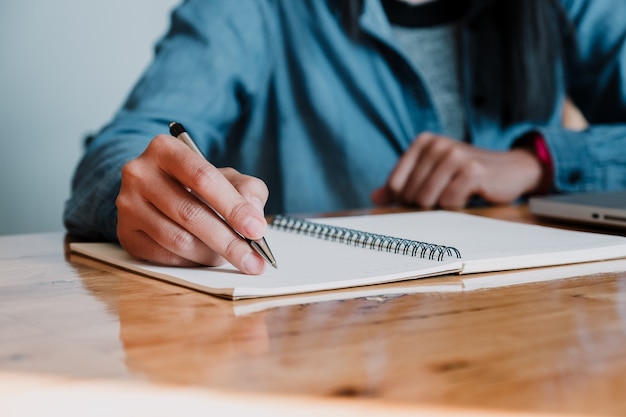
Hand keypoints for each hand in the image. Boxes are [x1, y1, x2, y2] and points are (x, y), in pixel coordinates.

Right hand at [116, 134, 268, 273]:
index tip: (256, 230)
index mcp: (165, 149)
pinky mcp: (125, 233)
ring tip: (232, 257)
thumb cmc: (196, 183)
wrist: (156, 189)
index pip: (203, 178)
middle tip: (253, 260)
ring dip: (211, 254)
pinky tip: (206, 256)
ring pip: (178, 239)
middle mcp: (139, 174)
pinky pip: (165, 255)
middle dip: (228, 241)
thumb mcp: (226, 177)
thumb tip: (254, 217)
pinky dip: (192, 261)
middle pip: (190, 213)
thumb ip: (247, 190)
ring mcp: (128, 205)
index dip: (233, 207)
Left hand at [371, 132, 543, 208]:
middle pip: (410, 195)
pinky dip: (458, 207)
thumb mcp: (432, 175)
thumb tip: (375, 198)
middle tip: (445, 198)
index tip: (422, 200)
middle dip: (425, 205)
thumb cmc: (465, 175)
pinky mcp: (472, 171)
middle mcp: (437, 144)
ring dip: (441, 207)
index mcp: (423, 142)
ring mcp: (455, 155)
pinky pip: (449, 203)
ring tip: (457, 196)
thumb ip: (404, 185)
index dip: (404, 201)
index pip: (395, 185)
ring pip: (427, 200)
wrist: (510, 170)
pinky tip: (470, 195)